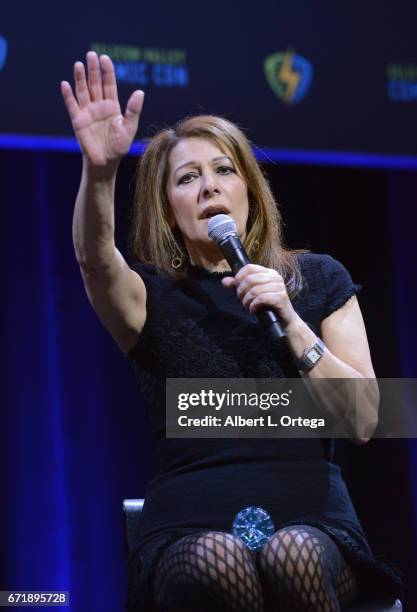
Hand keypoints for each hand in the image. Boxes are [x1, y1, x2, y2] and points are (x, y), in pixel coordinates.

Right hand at [61, 51, 143, 166]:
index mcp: (112, 106)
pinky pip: (72, 105)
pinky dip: (68, 95)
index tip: (105, 58)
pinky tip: (65, 84)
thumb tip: (140, 92)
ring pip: (83, 91)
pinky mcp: (77, 120)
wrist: (105, 162)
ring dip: (80, 78)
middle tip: (91, 54)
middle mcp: (99, 106)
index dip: (107, 71)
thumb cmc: (119, 146)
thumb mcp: (129, 128)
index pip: (109, 84)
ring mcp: (87, 112)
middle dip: (93, 69)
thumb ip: (133, 110)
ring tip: (79, 64)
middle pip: (95, 83)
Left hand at [221, 264, 297, 327]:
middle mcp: (275, 277)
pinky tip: (253, 310)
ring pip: (254, 290)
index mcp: (268, 272)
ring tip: (247, 307)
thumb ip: (238, 286)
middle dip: (241, 292)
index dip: (239, 278)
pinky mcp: (281, 297)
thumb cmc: (267, 306)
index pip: (249, 268)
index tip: (236, 289)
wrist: (283, 320)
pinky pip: (261, 298)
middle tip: (241, 301)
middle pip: (250, 279)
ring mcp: (279, 286)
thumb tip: (224, 281)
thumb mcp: (251, 294)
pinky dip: (253, 305)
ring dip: (247, 301)